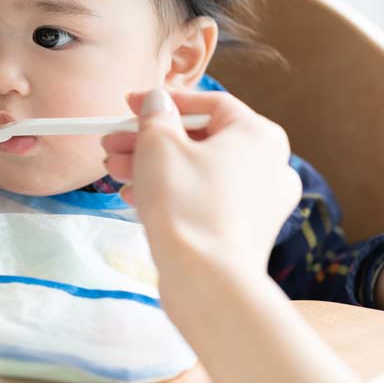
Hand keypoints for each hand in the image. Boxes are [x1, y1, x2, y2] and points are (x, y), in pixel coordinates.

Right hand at [102, 88, 300, 274]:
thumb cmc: (186, 206)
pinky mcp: (245, 231)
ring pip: (199, 171)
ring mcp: (261, 201)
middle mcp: (270, 165)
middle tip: (113, 142)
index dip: (162, 101)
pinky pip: (205, 199)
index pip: (207, 103)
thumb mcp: (159, 146)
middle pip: (200, 139)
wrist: (206, 281)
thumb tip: (156, 102)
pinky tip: (135, 196)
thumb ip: (155, 115)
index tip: (129, 105)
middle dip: (149, 140)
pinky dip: (172, 194)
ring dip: (153, 167)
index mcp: (259, 134)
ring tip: (115, 170)